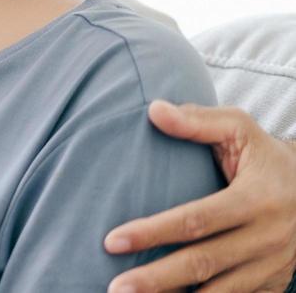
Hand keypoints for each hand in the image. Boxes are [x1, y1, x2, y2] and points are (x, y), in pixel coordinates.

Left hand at [104, 101, 295, 291]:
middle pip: (203, 263)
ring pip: (220, 292)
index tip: (112, 241)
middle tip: (116, 287)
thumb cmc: (264, 156)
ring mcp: (272, 266)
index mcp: (255, 199)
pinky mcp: (273, 282)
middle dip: (157, 278)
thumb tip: (154, 110)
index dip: (153, 232)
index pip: (196, 220)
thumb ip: (197, 121)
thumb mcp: (239, 129)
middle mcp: (266, 238)